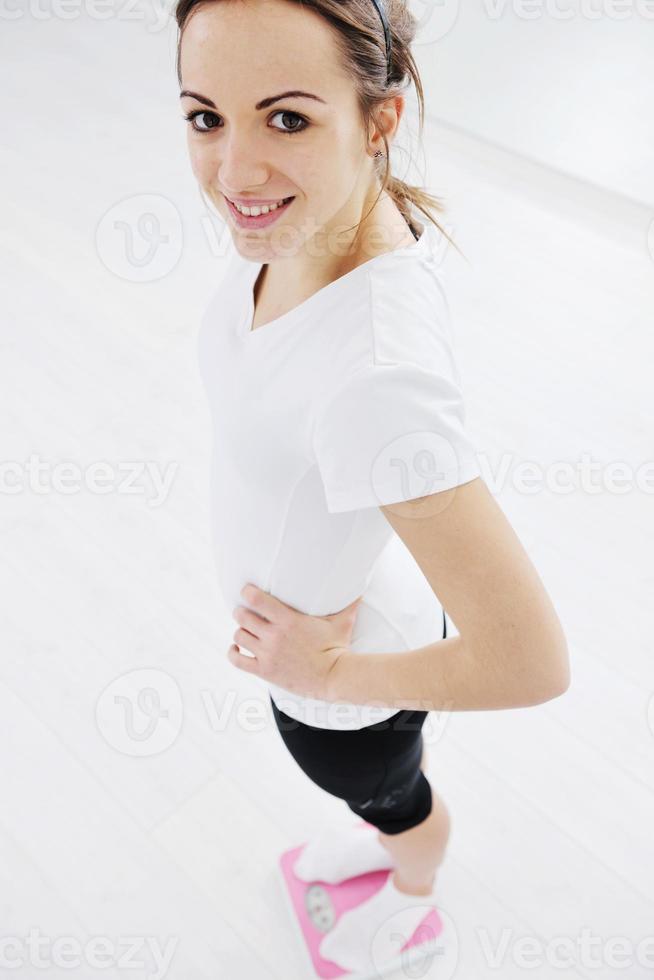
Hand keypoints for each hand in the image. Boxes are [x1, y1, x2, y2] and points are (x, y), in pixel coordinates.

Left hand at [227, 583, 361, 698]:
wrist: (334, 678)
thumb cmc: (338, 648)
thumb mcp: (342, 622)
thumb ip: (348, 602)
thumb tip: (360, 587)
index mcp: (288, 620)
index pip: (255, 599)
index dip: (247, 592)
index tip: (248, 591)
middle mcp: (274, 636)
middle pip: (242, 616)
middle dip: (242, 611)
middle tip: (247, 611)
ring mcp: (267, 654)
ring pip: (238, 636)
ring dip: (240, 631)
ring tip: (246, 630)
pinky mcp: (265, 671)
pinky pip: (237, 660)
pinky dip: (233, 652)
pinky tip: (236, 648)